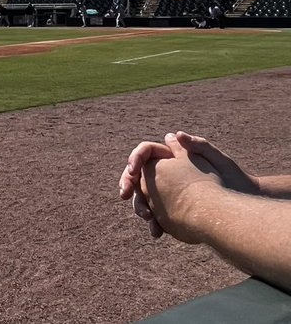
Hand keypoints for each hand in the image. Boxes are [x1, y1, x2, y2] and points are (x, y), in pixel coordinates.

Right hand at [121, 131, 257, 235]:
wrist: (241, 209)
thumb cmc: (234, 181)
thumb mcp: (219, 161)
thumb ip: (198, 146)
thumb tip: (174, 134)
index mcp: (174, 158)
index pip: (145, 153)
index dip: (134, 161)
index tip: (133, 172)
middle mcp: (168, 174)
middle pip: (138, 178)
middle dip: (130, 187)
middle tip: (125, 195)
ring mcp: (168, 193)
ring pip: (143, 198)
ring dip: (140, 207)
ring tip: (147, 218)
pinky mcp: (171, 211)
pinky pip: (155, 215)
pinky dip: (154, 223)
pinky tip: (157, 232)